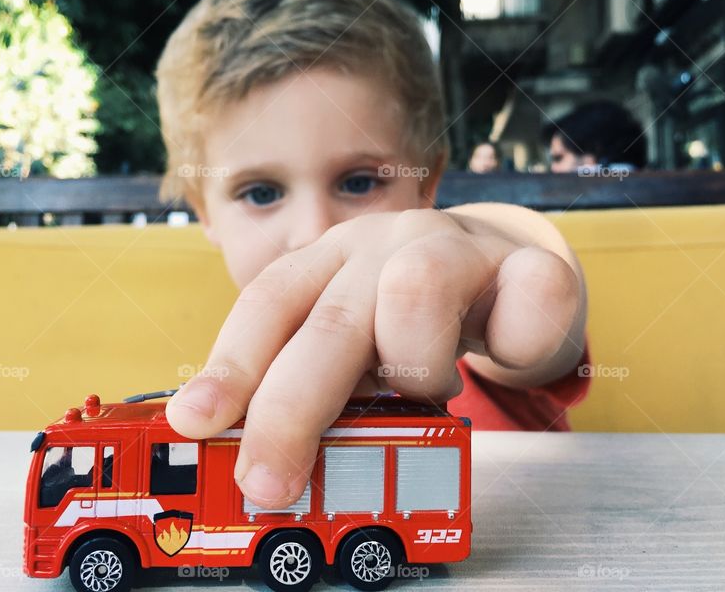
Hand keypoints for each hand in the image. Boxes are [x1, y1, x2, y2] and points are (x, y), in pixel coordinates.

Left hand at [166, 208, 580, 507]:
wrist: (512, 271)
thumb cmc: (424, 321)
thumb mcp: (360, 344)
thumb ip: (318, 384)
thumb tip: (261, 464)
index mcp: (333, 259)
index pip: (271, 303)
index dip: (232, 364)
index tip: (195, 422)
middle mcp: (386, 243)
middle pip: (332, 319)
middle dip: (294, 408)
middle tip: (271, 481)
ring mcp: (459, 245)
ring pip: (414, 294)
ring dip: (417, 370)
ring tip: (431, 387)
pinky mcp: (530, 264)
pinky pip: (528, 300)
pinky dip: (512, 346)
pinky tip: (502, 355)